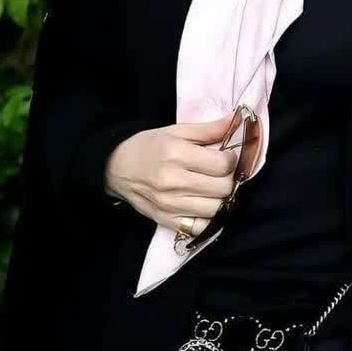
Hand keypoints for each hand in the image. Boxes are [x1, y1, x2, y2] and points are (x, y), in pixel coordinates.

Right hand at [104, 114, 239, 236]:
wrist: (115, 167)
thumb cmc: (148, 146)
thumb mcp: (176, 131)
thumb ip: (208, 129)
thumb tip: (236, 122)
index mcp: (178, 155)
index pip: (222, 165)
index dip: (231, 160)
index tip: (226, 156)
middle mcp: (174, 182)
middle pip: (223, 189)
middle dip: (229, 179)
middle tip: (221, 173)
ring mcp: (170, 205)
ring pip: (216, 210)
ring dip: (221, 199)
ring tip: (213, 188)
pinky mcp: (166, 221)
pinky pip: (200, 228)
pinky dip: (208, 218)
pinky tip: (204, 205)